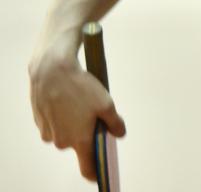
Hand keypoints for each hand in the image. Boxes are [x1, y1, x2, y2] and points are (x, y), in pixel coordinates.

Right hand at [28, 47, 125, 180]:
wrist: (52, 70)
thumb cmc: (80, 88)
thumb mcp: (106, 104)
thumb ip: (115, 123)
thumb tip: (119, 133)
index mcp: (78, 140)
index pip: (87, 168)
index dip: (96, 172)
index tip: (102, 171)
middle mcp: (61, 141)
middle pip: (78, 144)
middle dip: (87, 133)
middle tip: (94, 113)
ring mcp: (47, 132)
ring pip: (66, 132)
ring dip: (74, 123)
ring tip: (79, 101)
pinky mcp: (39, 121)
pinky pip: (55, 123)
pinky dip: (62, 115)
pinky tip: (66, 99)